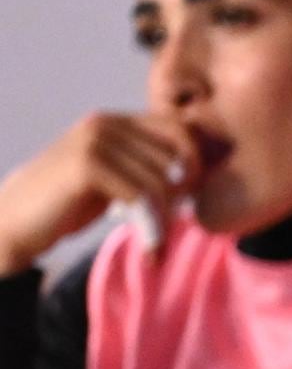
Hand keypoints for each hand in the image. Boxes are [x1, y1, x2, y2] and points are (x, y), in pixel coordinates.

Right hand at [0, 112, 199, 273]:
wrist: (13, 220)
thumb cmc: (68, 203)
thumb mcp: (113, 176)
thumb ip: (144, 164)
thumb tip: (196, 169)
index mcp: (114, 121)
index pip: (179, 129)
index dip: (195, 163)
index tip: (187, 197)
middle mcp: (104, 123)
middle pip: (176, 155)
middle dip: (182, 195)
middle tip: (171, 225)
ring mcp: (93, 141)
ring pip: (160, 180)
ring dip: (166, 219)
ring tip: (158, 243)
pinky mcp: (85, 165)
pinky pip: (140, 196)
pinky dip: (151, 227)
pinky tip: (149, 247)